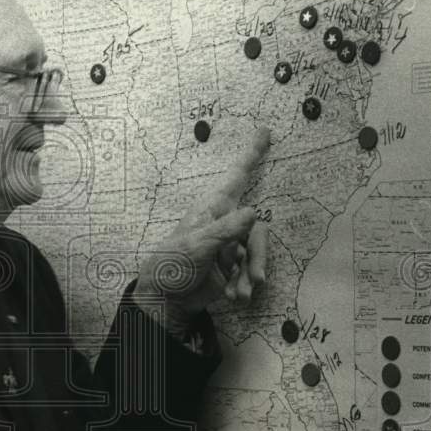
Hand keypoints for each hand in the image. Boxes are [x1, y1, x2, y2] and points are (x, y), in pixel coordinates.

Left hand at [133, 126, 270, 336]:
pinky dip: (244, 285)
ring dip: (251, 273)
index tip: (264, 131)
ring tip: (243, 293)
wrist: (166, 299)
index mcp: (212, 210)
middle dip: (259, 255)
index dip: (250, 155)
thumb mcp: (196, 246)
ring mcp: (229, 245)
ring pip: (256, 252)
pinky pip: (250, 270)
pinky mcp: (231, 266)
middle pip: (257, 229)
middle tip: (256, 278)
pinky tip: (236, 297)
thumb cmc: (172, 266)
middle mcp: (224, 224)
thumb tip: (253, 211)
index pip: (235, 178)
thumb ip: (225, 230)